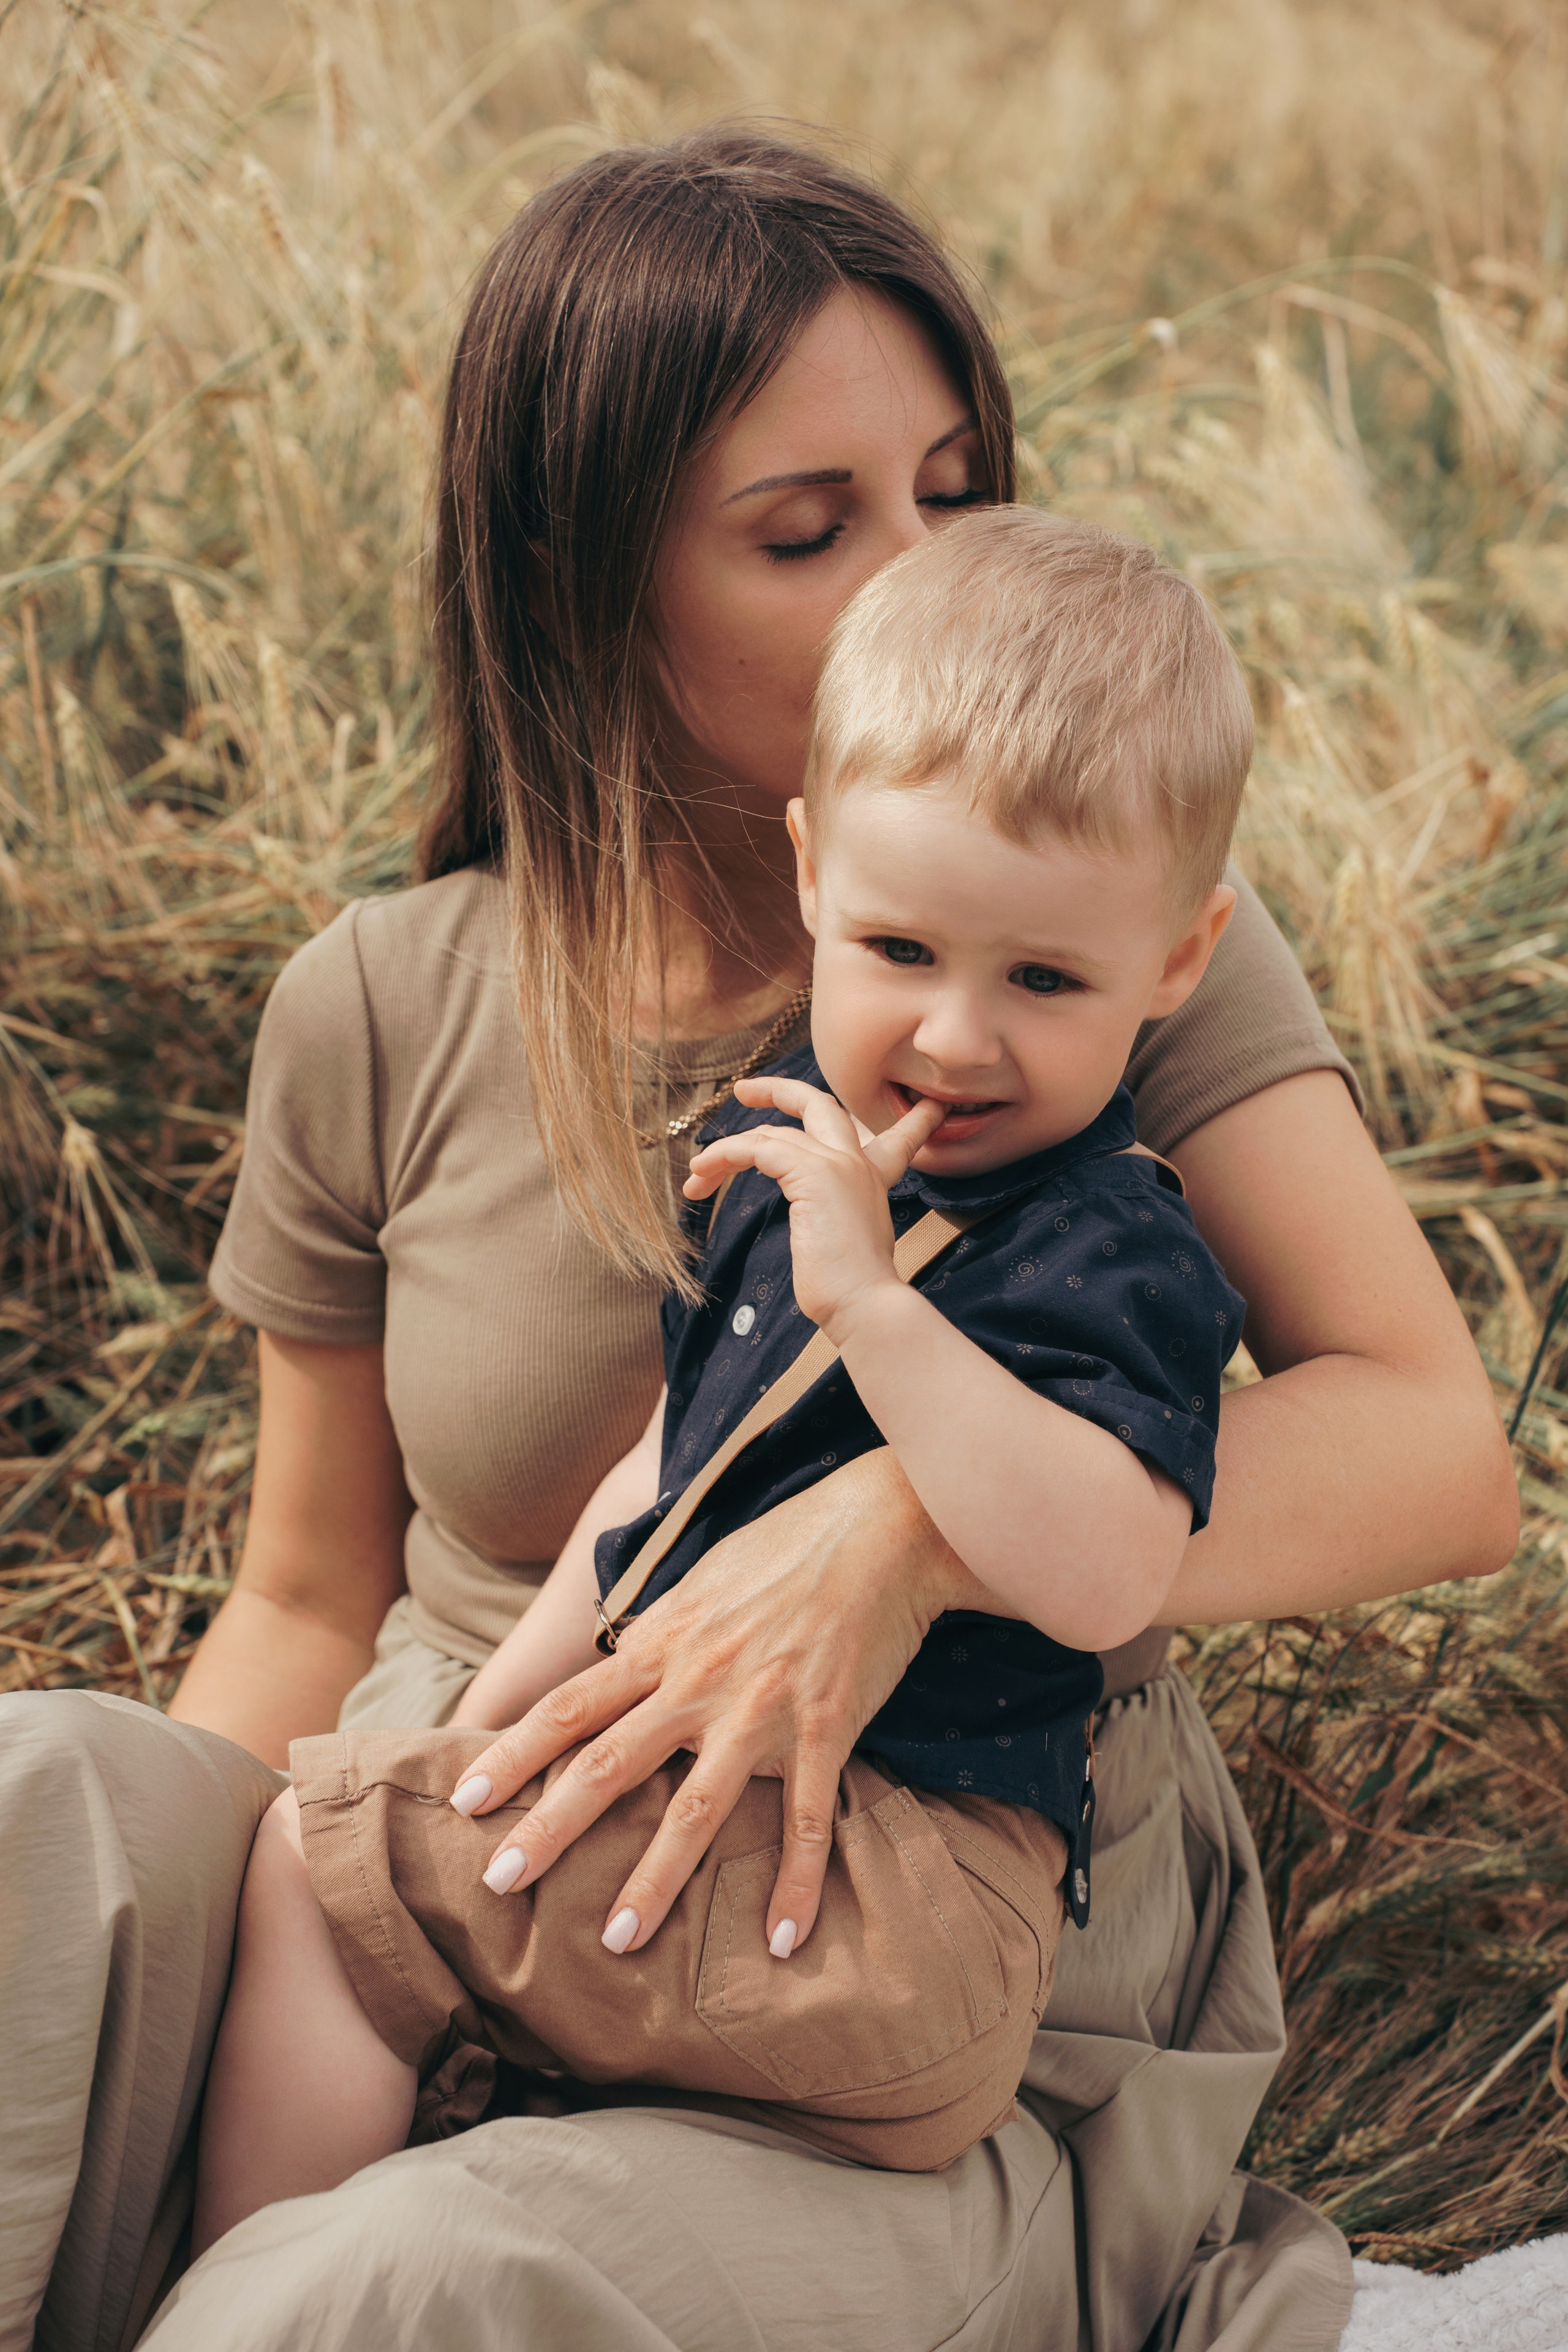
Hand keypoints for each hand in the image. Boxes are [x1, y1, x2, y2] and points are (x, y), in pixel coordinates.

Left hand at [447, 1449, 977, 1956]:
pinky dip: (795, 1883)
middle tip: (497, 1883)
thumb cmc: (788, 1546)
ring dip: (656, 1878)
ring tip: (619, 1939)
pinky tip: (782, 1938)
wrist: (880, 1526)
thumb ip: (660, 1634)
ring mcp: (761, 1708)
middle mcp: (698, 1680)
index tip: (463, 1799)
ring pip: (695, 1806)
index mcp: (663, 1642)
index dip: (512, 1755)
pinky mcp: (825, 1727)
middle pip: (606, 1763)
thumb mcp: (701, 1582)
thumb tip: (621, 1662)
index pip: (568, 1706)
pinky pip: (806, 1818)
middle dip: (549, 1828)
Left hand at [682, 1075, 945, 1338]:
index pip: (892, 1137)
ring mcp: (838, 1163)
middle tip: (744, 1089)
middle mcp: (858, 1163)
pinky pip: (756, 1149)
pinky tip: (702, 1176)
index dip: (906, 1119)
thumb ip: (829, 1217)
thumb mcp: (843, 1241)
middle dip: (779, 1090)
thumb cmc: (851, 1290)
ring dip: (725, 1151)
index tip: (930, 1106)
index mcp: (872, 1180)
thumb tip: (807, 1219)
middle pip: (819, 1104)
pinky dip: (724, 1158)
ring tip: (696, 1173)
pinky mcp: (812, 1173)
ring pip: (771, 1133)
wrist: (863, 1303)